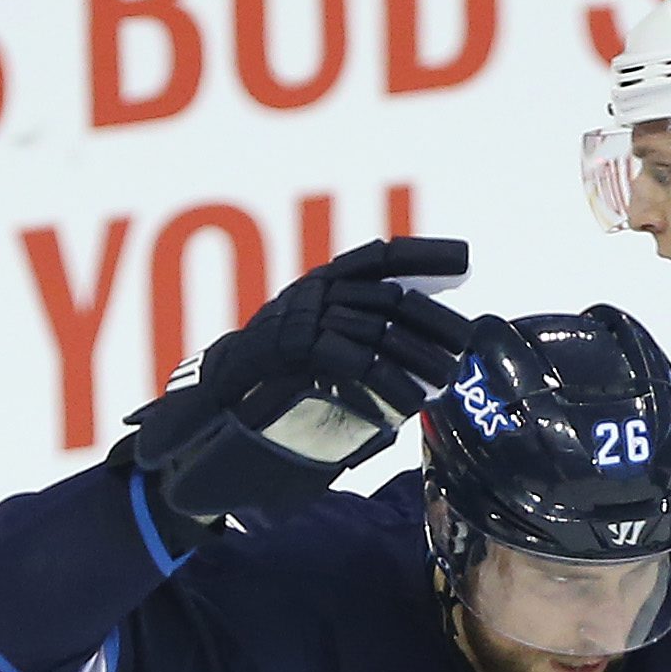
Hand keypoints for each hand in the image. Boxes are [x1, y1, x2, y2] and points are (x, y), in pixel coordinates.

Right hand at [122, 237, 476, 535]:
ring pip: (373, 329)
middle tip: (467, 344)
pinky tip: (408, 402)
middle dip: (433, 320)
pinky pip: (347, 357)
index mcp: (314, 289)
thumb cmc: (261, 394)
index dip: (421, 254)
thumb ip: (355, 350)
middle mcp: (306, 294)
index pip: (375, 257)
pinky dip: (383, 380)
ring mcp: (294, 318)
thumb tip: (419, 365)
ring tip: (445, 381)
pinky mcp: (284, 348)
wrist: (203, 416)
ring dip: (416, 356)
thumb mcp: (314, 361)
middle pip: (387, 298)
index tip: (465, 260)